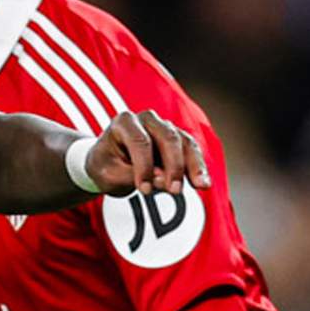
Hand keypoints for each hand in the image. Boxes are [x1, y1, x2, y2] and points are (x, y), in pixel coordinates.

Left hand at [85, 109, 210, 195]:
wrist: (108, 163)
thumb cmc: (106, 166)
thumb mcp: (108, 174)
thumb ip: (132, 176)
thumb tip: (163, 179)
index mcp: (124, 122)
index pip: (140, 142)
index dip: (145, 167)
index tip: (145, 190)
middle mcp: (146, 119)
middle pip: (168, 138)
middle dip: (173, 165)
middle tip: (174, 190)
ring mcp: (164, 127)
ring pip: (185, 142)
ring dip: (193, 165)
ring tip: (200, 186)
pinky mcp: (177, 140)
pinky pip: (192, 151)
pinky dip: (199, 167)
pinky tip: (204, 183)